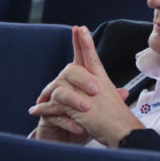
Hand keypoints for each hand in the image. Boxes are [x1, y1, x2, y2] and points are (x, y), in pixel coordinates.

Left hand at [29, 26, 139, 146]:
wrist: (124, 132)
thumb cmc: (120, 119)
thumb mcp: (115, 99)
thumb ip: (110, 92)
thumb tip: (120, 92)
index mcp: (102, 79)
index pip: (91, 55)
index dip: (84, 41)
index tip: (79, 28)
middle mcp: (94, 83)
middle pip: (71, 69)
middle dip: (59, 76)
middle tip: (50, 81)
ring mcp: (85, 94)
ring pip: (59, 85)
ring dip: (47, 94)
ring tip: (40, 101)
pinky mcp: (78, 108)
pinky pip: (54, 104)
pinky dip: (43, 108)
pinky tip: (36, 109)